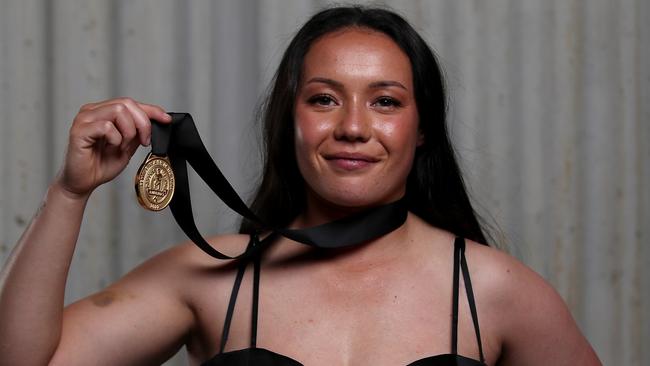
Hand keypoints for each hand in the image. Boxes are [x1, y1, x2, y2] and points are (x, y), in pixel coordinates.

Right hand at [54, 98, 171, 198]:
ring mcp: (84, 119)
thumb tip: (155, 121)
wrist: (83, 183)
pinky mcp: (79, 131)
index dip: (151, 109)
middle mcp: (92, 111)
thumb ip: (136, 132)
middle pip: (126, 103)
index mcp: (103, 112)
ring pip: (118, 111)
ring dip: (128, 131)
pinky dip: (116, 138)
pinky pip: (106, 126)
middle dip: (142, 123)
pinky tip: (112, 148)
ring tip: (123, 146)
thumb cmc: (101, 165)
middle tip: (144, 141)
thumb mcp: (127, 146)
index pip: (130, 103)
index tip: (166, 120)